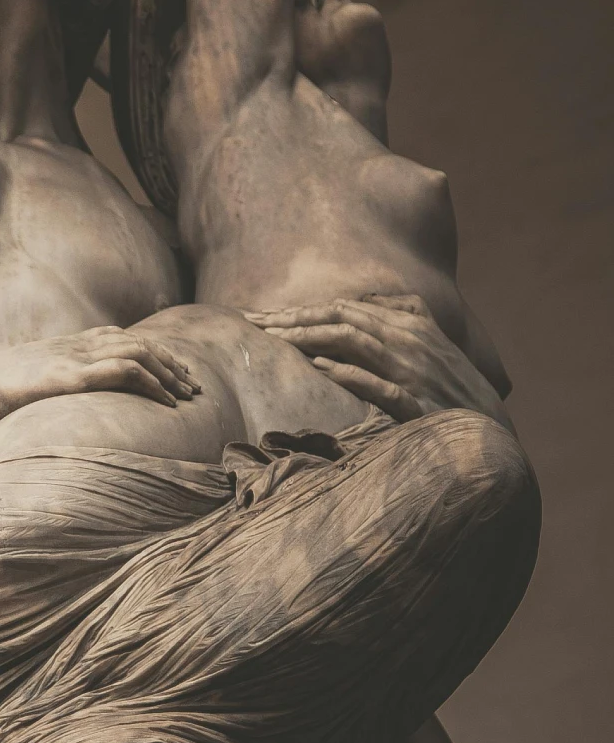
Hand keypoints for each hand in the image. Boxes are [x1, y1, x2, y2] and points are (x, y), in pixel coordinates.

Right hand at [0, 327, 198, 420]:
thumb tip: (58, 399)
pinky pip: (126, 372)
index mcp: (69, 344)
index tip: (172, 370)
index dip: (152, 351)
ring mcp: (78, 357)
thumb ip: (50, 382)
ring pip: (140, 354)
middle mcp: (78, 344)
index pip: (122, 337)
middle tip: (193, 383)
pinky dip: (152, 383)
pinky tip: (166, 401)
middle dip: (170, 362)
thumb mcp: (29, 382)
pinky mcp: (77, 375)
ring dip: (169, 374)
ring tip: (188, 394)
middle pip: (139, 342)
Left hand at [245, 293, 505, 423]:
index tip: (261, 317)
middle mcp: (410, 340)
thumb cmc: (454, 393)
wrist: (491, 434)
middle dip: (293, 318)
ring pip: (354, 341)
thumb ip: (400, 321)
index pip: (343, 308)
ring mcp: (414, 371)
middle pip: (341, 318)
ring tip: (271, 338)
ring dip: (308, 336)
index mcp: (410, 325)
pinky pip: (380, 384)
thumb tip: (359, 310)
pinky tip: (319, 367)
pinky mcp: (419, 404)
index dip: (299, 310)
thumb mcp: (430, 348)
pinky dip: (350, 372)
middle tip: (251, 322)